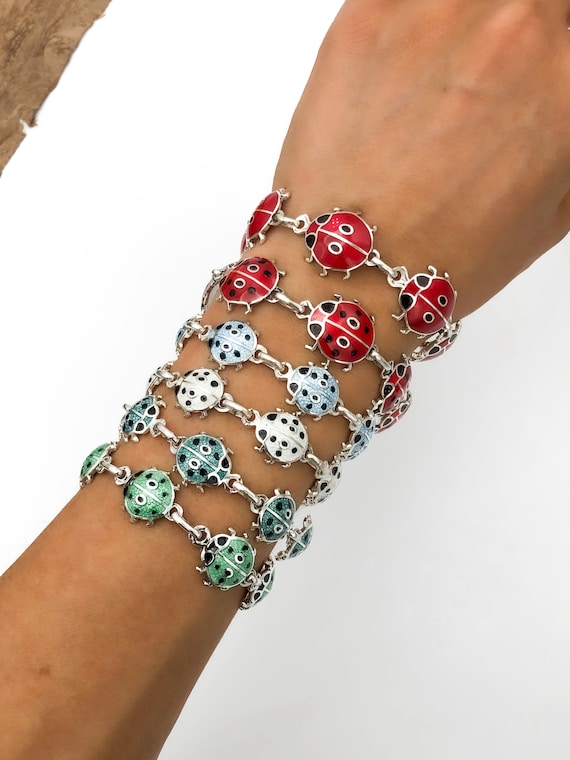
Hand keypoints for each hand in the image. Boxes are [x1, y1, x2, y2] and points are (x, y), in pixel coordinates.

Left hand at [274, 0, 569, 315]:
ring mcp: (440, 14)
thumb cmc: (444, 258)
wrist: (351, 271)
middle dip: (523, 31)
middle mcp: (516, 32)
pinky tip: (406, 62)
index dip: (553, 59)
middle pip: (536, 1)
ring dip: (466, 24)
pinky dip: (412, 18)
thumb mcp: (553, 210)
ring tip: (442, 74)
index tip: (538, 74)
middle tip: (492, 74)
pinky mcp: (370, 13)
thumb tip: (560, 94)